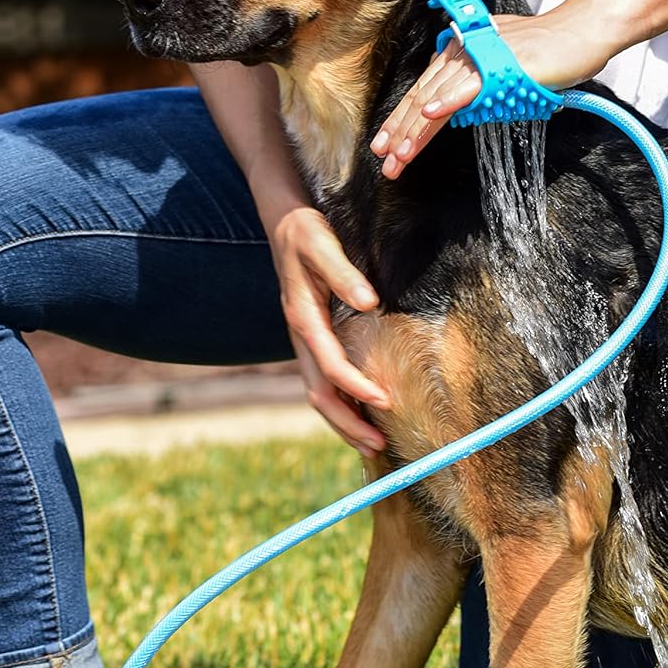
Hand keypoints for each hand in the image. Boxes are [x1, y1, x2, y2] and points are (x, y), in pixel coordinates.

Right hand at [267, 202, 389, 458]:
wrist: (283, 220)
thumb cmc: (304, 230)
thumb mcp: (322, 244)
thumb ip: (344, 273)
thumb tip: (369, 303)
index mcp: (302, 317)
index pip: (329, 365)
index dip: (356, 387)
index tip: (385, 402)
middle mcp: (300, 334)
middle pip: (318, 393)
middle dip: (347, 424)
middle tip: (379, 447)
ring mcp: (304, 338)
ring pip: (318, 391)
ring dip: (343, 419)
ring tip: (372, 442)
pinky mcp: (311, 335)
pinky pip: (323, 377)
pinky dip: (341, 400)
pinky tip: (361, 409)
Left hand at [370, 10, 603, 179]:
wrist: (579, 32)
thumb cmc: (546, 50)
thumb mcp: (500, 65)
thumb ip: (476, 81)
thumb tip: (457, 104)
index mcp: (457, 53)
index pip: (422, 93)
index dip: (400, 122)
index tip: (386, 149)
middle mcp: (460, 53)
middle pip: (422, 99)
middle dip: (400, 133)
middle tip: (386, 163)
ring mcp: (478, 58)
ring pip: (438, 98)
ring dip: (416, 130)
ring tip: (400, 157)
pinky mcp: (499, 65)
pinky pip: (467, 86)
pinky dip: (447, 102)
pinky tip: (430, 116)